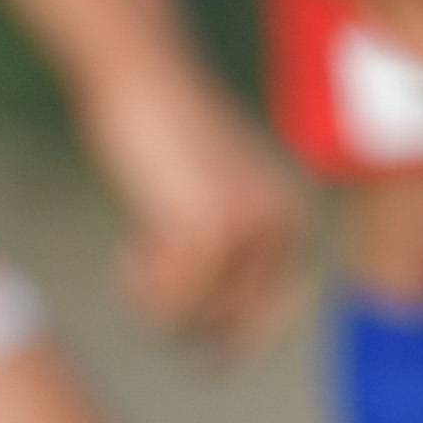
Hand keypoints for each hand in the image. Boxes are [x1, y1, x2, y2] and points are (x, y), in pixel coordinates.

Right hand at [72, 40, 306, 350]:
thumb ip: (230, 249)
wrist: (143, 78)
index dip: (228, 337)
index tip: (197, 344)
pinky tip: (130, 248)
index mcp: (292, 222)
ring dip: (157, 305)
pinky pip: (169, 302)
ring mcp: (248, 230)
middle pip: (232, 328)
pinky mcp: (207, 228)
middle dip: (186, 325)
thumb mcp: (214, 194)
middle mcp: (282, 229)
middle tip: (146, 292)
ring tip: (136, 259)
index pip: (271, 318)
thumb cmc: (167, 135)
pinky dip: (141, 289)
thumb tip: (224, 339)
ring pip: (197, 321)